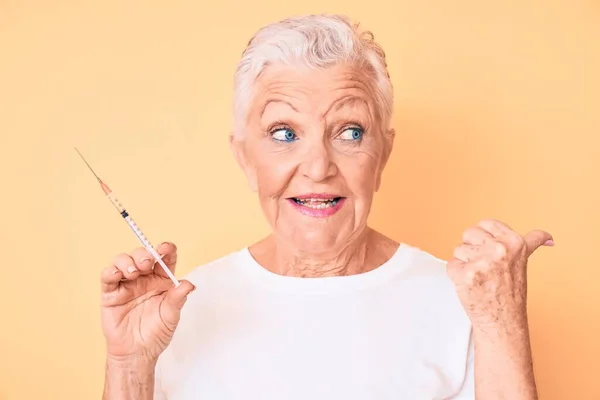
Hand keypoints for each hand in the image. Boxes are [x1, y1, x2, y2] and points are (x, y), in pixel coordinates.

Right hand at [100, 242, 194, 362]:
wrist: (138, 353)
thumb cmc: (156, 333)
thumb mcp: (171, 315)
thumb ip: (178, 298)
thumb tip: (189, 284)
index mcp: (162, 280)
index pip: (164, 259)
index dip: (166, 250)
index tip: (166, 248)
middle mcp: (144, 278)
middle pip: (142, 255)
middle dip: (144, 254)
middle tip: (147, 263)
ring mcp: (127, 284)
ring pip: (123, 261)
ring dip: (127, 261)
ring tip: (133, 272)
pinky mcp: (111, 294)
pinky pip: (108, 277)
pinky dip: (111, 271)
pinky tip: (117, 274)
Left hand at [447, 219, 552, 329]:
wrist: (503, 322)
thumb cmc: (511, 293)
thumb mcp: (523, 263)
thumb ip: (529, 244)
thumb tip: (547, 237)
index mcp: (514, 242)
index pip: (487, 223)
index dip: (484, 238)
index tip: (491, 251)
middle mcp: (499, 249)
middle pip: (469, 233)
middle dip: (472, 248)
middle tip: (484, 267)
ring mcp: (481, 262)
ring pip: (458, 249)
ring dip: (465, 263)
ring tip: (479, 277)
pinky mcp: (464, 274)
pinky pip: (451, 264)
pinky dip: (456, 275)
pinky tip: (470, 284)